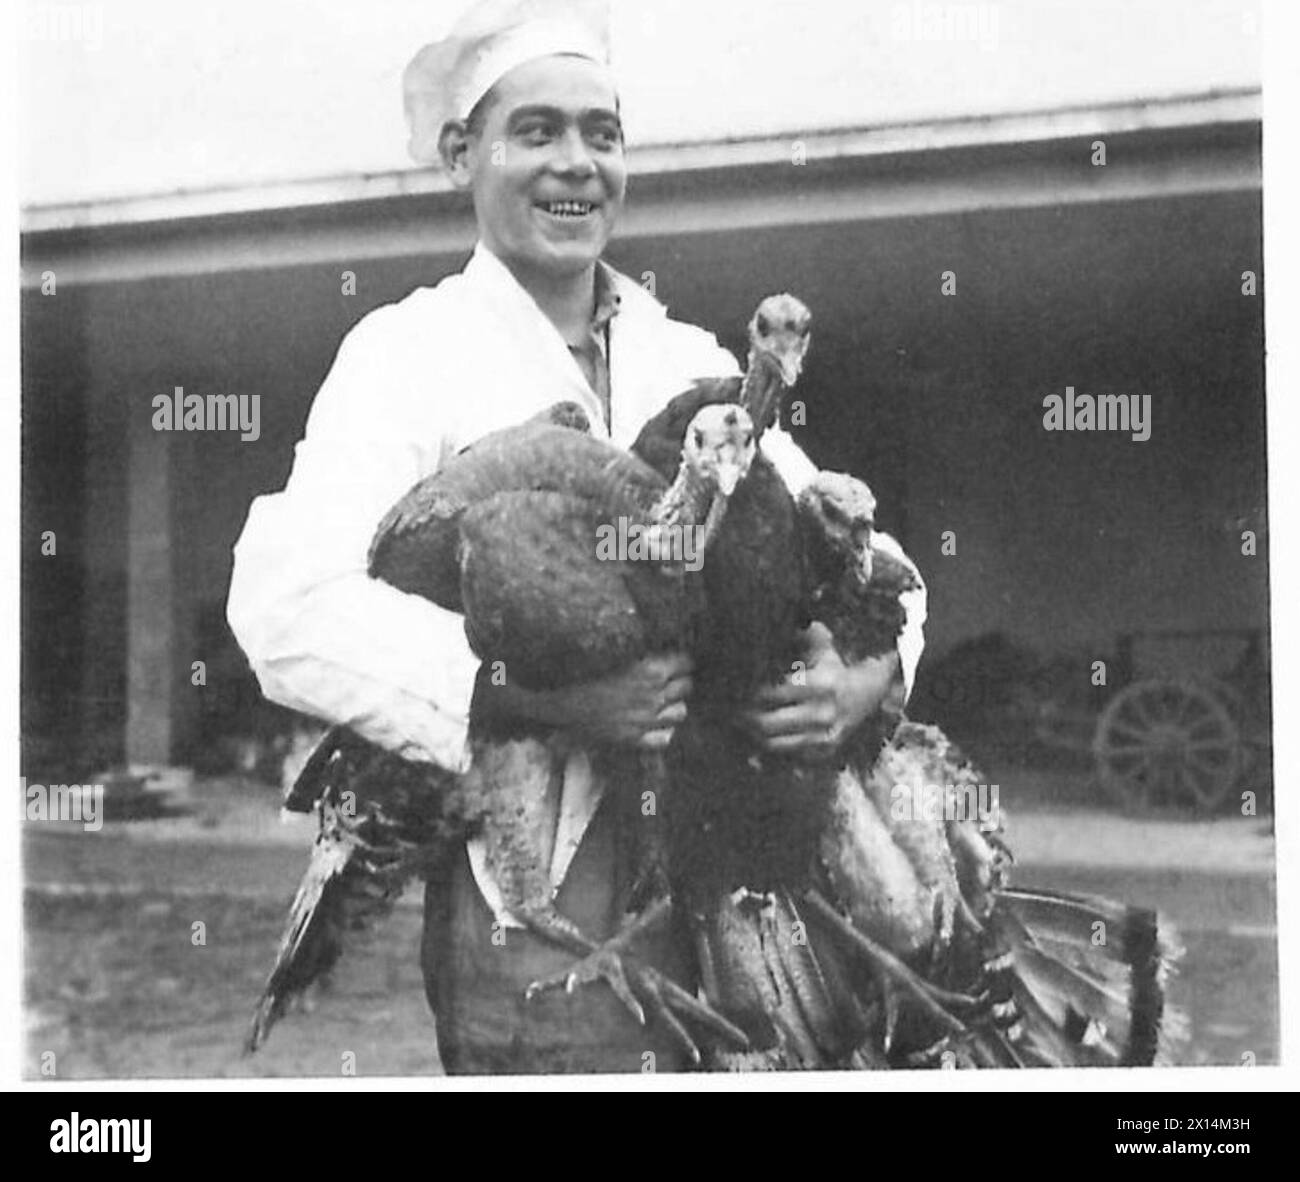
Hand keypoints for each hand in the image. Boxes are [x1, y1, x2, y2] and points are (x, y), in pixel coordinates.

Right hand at [489, 652, 693, 749]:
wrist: (560, 709)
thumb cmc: (579, 679)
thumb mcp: (608, 660)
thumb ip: (635, 659)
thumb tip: (653, 652)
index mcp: (645, 670)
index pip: (683, 663)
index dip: (682, 662)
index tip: (679, 663)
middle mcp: (650, 695)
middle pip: (686, 687)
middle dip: (680, 683)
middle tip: (670, 683)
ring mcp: (645, 719)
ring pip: (680, 712)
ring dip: (673, 707)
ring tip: (663, 704)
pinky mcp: (635, 739)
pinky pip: (664, 738)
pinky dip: (662, 732)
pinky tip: (653, 726)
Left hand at [740, 622, 900, 761]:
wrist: (870, 693)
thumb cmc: (836, 665)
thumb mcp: (821, 646)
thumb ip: (797, 635)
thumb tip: (764, 626)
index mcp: (820, 685)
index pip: (770, 692)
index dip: (747, 691)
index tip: (733, 685)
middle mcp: (822, 714)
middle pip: (766, 723)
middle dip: (742, 716)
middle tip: (727, 708)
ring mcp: (823, 737)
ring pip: (773, 743)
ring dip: (751, 734)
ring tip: (736, 722)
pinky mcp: (823, 752)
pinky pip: (787, 754)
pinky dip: (769, 746)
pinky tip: (756, 735)